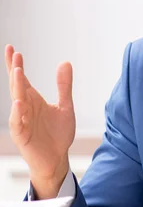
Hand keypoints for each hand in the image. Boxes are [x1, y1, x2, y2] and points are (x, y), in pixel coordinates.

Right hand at [4, 45, 75, 197]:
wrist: (58, 158)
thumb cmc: (58, 134)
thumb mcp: (65, 106)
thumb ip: (64, 86)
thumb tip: (65, 63)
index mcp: (33, 99)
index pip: (22, 79)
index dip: (16, 64)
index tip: (12, 48)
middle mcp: (24, 108)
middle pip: (17, 86)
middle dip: (15, 70)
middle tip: (15, 54)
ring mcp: (21, 121)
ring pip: (16, 101)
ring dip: (16, 87)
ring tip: (18, 72)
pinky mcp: (22, 135)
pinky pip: (17, 123)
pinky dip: (17, 113)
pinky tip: (19, 102)